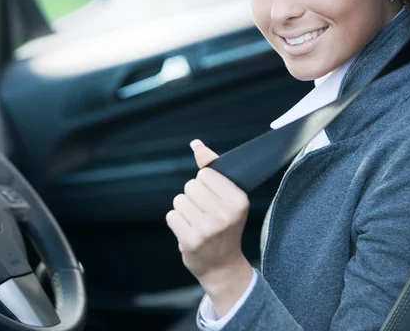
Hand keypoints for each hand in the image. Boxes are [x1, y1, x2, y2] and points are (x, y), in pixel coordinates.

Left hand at [166, 139, 252, 316]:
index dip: (205, 185)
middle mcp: (225, 214)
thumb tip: (196, 144)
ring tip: (197, 223)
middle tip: (205, 214)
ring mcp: (208, 228)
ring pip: (179, 200)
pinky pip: (171, 216)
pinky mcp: (191, 240)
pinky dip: (176, 222)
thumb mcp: (227, 197)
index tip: (215, 201)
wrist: (222, 265)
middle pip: (191, 185)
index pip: (205, 174)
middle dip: (193, 197)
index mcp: (238, 200)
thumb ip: (213, 168)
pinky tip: (189, 231)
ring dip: (184, 210)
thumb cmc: (225, 227)